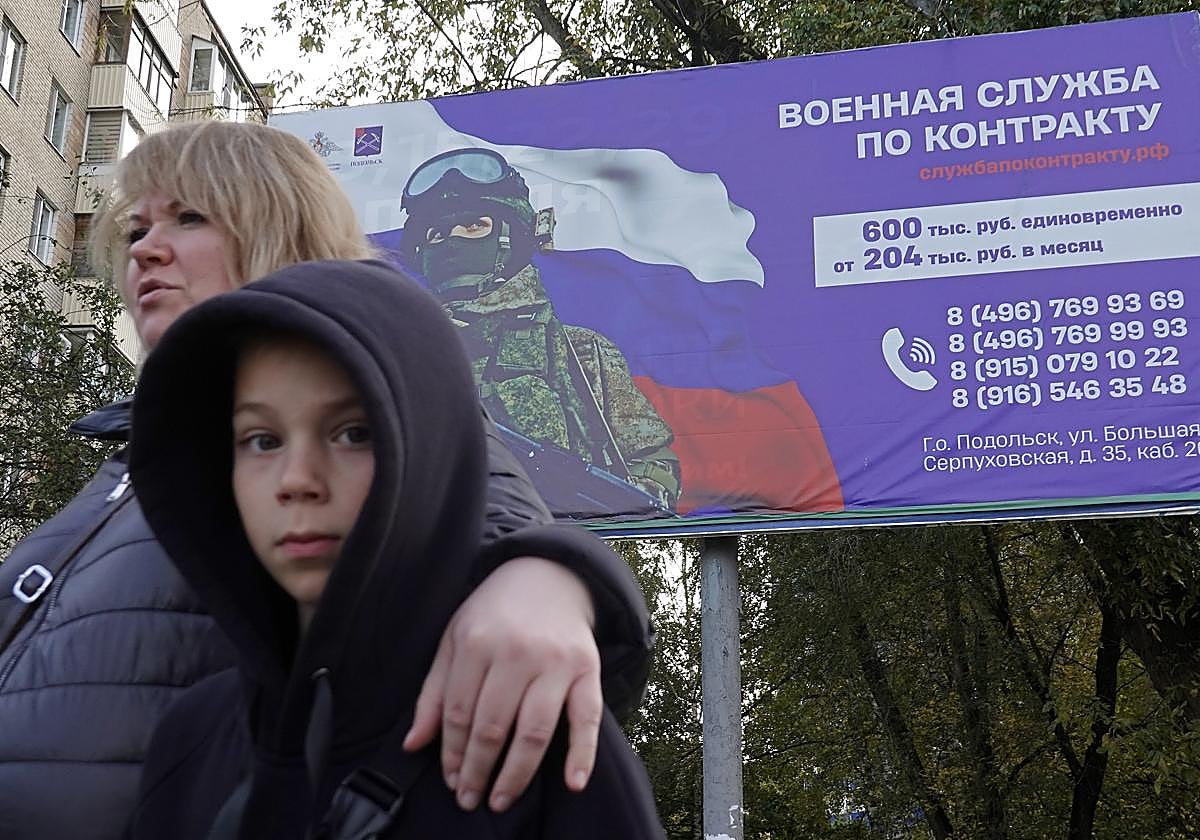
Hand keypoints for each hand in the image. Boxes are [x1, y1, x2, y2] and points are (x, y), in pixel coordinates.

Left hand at [403, 556, 601, 811]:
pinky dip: (582, 753)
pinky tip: (573, 783)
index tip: (450, 781)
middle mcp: (516, 652)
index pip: (458, 712)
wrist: (548, 575)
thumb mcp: (454, 639)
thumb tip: (414, 744)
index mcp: (477, 643)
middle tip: (470, 799)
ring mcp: (555, 662)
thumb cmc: (495, 613)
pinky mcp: (587, 669)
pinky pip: (587, 717)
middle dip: (478, 770)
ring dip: (516, 774)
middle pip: (493, 726)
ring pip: (535, 731)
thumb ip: (434, 692)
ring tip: (501, 800)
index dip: (452, 753)